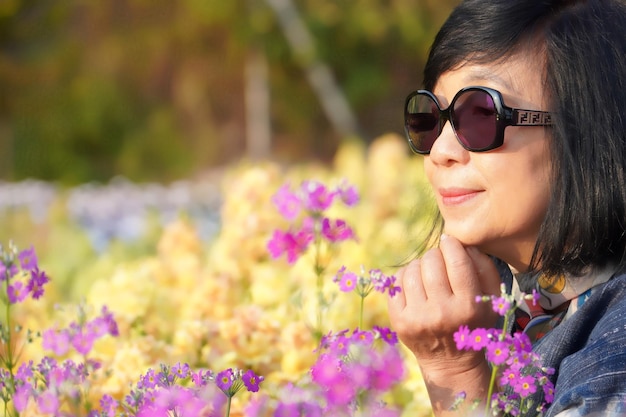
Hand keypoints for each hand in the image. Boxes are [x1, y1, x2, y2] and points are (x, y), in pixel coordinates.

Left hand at [387, 234, 501, 413]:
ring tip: (428, 273)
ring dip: (420, 265)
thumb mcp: (490, 301)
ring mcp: (417, 317)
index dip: (452, 245)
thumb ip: (486, 270)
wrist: (450, 362)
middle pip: (431, 262)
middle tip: (439, 261)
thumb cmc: (473, 323)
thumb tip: (465, 245)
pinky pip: (396, 282)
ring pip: (412, 269)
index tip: (450, 242)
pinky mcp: (398, 320)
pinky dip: (406, 276)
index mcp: (468, 307)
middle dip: (436, 255)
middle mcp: (441, 313)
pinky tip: (416, 284)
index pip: (457, 262)